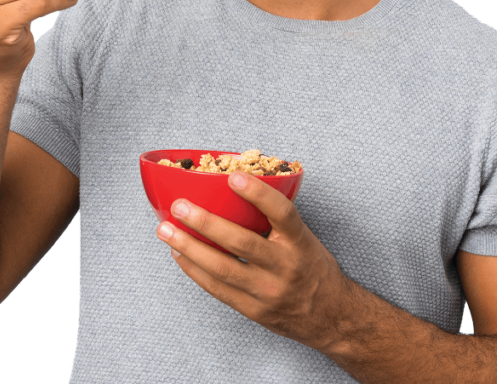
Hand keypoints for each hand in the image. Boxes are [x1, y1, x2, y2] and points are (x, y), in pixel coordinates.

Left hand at [156, 171, 349, 352]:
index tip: (233, 177)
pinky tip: (179, 254)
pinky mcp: (253, 311)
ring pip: (223, 269)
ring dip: (189, 247)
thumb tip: (239, 185)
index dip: (259, 194)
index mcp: (301, 243)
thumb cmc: (313, 267)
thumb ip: (277, 218)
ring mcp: (267, 292)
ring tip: (165, 230)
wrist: (331, 318)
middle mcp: (285, 268)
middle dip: (206, 223)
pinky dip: (194, 270)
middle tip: (180, 206)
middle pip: (242, 243)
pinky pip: (217, 289)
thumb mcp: (305, 238)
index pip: (282, 214)